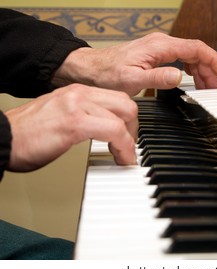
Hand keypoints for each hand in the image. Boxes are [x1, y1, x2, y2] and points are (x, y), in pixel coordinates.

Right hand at [5, 84, 137, 171]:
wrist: (2, 138)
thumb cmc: (27, 133)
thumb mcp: (61, 116)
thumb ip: (84, 117)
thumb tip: (104, 130)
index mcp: (78, 92)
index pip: (118, 98)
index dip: (128, 120)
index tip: (128, 136)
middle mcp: (80, 94)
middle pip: (126, 104)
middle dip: (134, 128)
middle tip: (129, 146)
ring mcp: (77, 106)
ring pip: (124, 116)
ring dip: (131, 141)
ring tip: (126, 156)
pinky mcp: (74, 123)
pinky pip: (113, 131)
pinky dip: (124, 148)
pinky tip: (121, 159)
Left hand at [53, 32, 216, 95]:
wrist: (92, 69)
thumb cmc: (108, 74)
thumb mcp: (132, 80)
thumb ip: (157, 78)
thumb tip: (179, 77)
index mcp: (160, 47)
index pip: (195, 49)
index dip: (213, 59)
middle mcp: (161, 44)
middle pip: (195, 52)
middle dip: (209, 69)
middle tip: (215, 87)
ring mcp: (159, 48)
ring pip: (189, 56)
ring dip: (201, 70)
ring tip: (206, 87)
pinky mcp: (156, 54)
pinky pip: (180, 58)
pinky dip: (190, 69)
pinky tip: (192, 79)